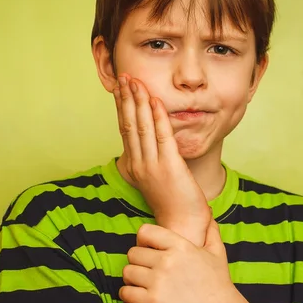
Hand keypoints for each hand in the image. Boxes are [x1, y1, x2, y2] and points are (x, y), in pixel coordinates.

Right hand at [112, 73, 210, 234]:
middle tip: (124, 77)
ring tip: (135, 82)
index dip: (122, 107)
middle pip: (130, 125)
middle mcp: (139, 164)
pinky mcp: (170, 167)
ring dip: (139, 102)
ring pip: (142, 127)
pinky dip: (158, 117)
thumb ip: (151, 160)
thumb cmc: (173, 204)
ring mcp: (153, 165)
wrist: (181, 225)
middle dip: (127, 98)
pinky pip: (162, 136)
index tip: (120, 88)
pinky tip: (156, 101)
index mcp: (135, 166)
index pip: (125, 130)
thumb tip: (151, 142)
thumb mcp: (157, 179)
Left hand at [119, 211, 238, 302]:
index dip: (142, 240)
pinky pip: (125, 292)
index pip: (145, 232)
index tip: (147, 249)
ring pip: (127, 272)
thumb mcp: (218, 252)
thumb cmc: (219, 284)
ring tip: (138, 282)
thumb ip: (210, 230)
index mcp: (180, 246)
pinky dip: (126, 294)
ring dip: (130, 277)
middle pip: (133, 253)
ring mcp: (158, 282)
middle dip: (136, 261)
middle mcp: (167, 261)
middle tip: (143, 269)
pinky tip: (135, 296)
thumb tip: (207, 211)